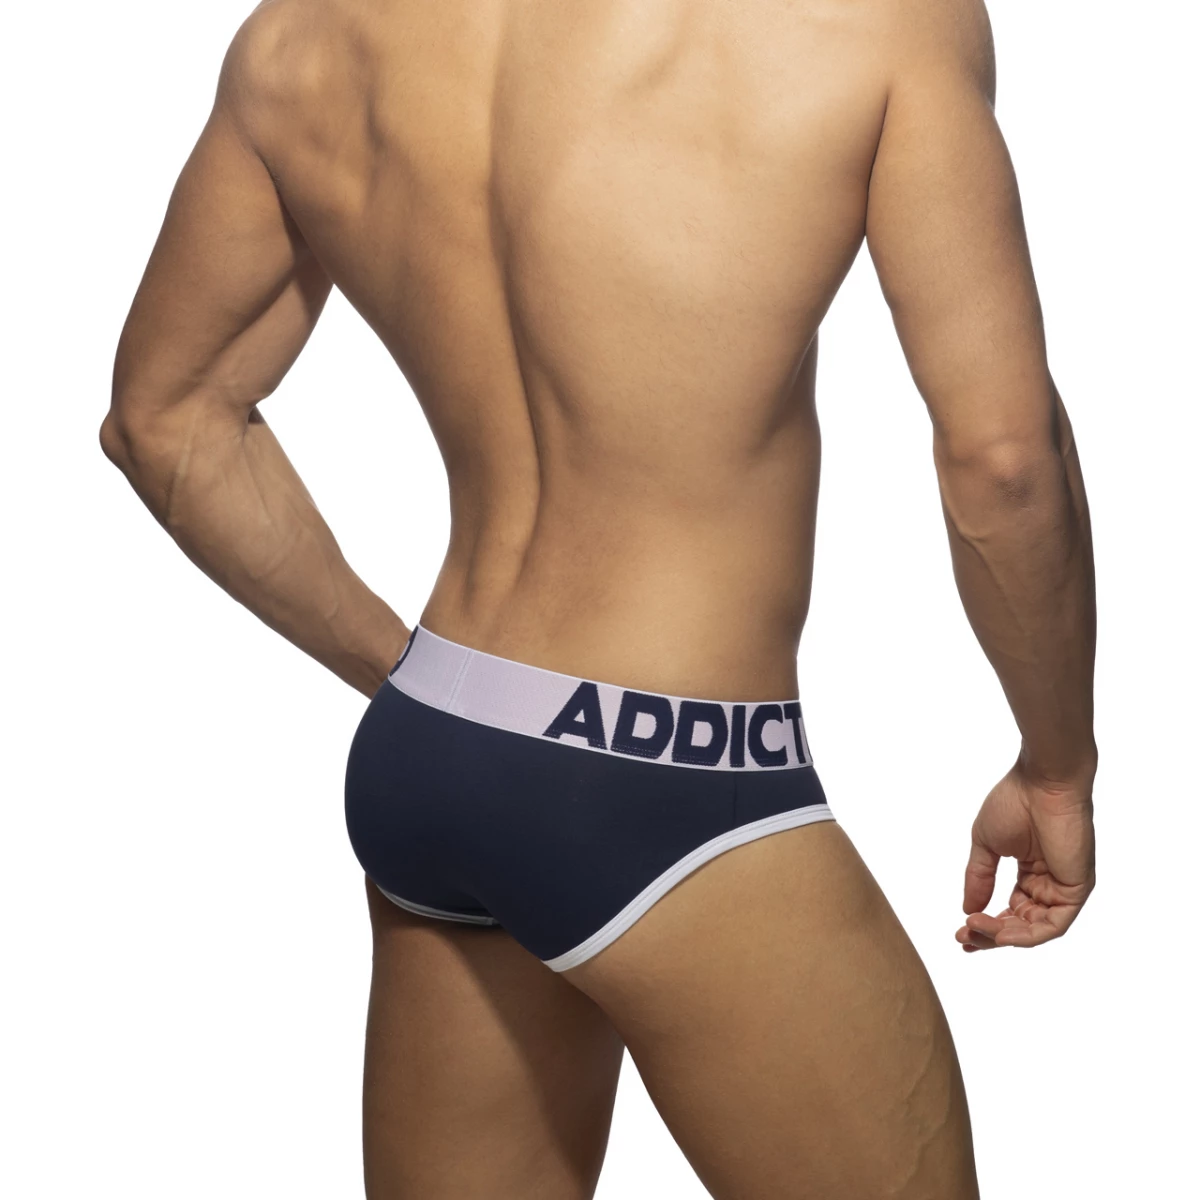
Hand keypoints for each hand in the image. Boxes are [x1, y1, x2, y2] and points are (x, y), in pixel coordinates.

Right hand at [957, 762, 1094, 950]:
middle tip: (963, 938)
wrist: (1042, 782)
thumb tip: (967, 909)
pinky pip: (1052, 926)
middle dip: (990, 936)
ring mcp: (1064, 888)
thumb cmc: (1015, 802)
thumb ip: (979, 878)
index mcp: (1031, 871)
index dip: (986, 925)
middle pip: (1021, 925)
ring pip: (1034, 930)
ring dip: (1002, 936)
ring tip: (974, 928)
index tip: (960, 932)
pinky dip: (1025, 934)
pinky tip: (998, 930)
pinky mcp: (1076, 890)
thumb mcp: (986, 845)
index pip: (1011, 909)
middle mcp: (1049, 883)